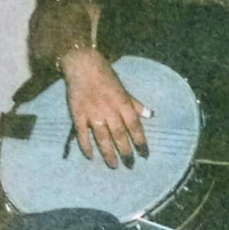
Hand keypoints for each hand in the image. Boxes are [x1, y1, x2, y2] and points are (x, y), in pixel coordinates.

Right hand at [58, 47, 149, 168]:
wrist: (83, 65)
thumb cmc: (105, 76)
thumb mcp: (123, 89)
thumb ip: (135, 104)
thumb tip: (151, 115)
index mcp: (122, 103)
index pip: (134, 126)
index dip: (140, 141)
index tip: (145, 154)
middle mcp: (109, 110)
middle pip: (119, 135)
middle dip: (126, 151)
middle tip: (130, 164)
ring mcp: (93, 113)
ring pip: (102, 138)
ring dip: (108, 153)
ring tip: (114, 165)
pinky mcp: (78, 114)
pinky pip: (82, 134)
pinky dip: (86, 146)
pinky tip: (90, 156)